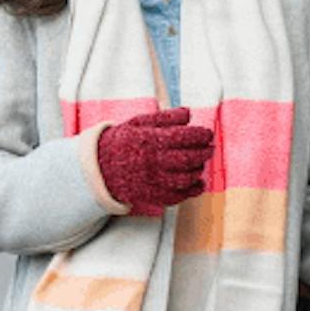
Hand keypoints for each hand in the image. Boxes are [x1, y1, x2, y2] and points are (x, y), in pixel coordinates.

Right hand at [94, 108, 212, 215]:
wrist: (100, 167)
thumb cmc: (124, 141)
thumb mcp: (140, 123)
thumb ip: (165, 118)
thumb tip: (188, 114)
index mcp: (149, 140)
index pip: (182, 137)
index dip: (200, 135)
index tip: (208, 133)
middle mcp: (151, 162)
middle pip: (186, 159)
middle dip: (203, 153)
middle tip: (209, 147)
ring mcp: (151, 181)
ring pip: (183, 179)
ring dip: (197, 171)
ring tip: (201, 163)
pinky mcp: (150, 196)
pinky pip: (175, 197)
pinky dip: (190, 191)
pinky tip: (197, 183)